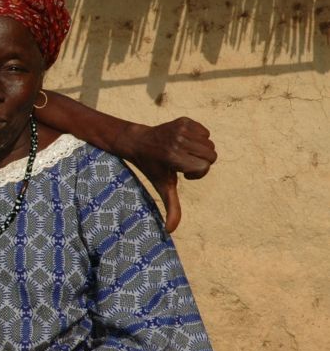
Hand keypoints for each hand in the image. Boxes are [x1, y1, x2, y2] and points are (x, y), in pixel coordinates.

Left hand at [119, 118, 216, 232]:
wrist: (138, 142)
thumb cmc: (153, 167)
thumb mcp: (162, 187)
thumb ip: (171, 207)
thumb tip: (170, 231)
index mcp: (173, 157)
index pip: (205, 167)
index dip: (197, 173)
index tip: (182, 172)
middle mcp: (177, 141)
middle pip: (212, 155)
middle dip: (201, 161)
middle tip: (183, 162)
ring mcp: (180, 128)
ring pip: (209, 143)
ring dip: (199, 150)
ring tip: (182, 152)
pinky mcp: (184, 120)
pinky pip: (205, 132)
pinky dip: (198, 138)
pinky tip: (183, 142)